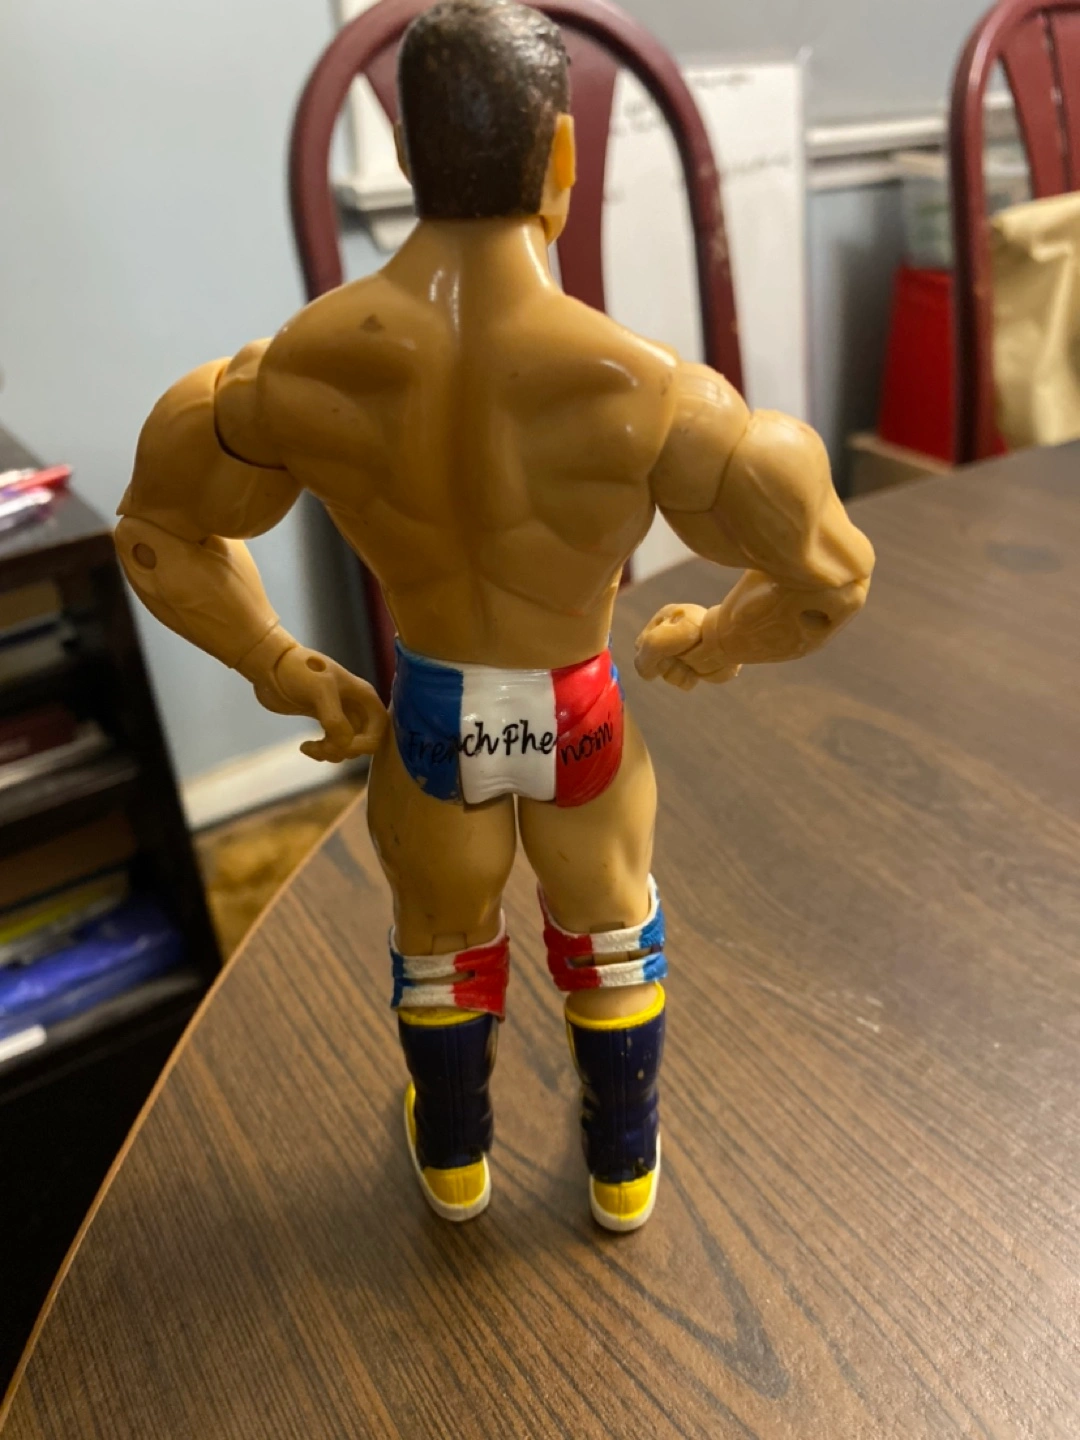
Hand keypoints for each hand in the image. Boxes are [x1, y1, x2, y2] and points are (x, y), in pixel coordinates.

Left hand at [252, 645, 387, 760]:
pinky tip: (306, 747)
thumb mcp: (320, 690)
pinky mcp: (325, 721)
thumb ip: (335, 719)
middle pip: (365, 741)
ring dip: (332, 753)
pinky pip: (333, 745)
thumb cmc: (298, 671)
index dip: (366, 743)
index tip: (343, 746)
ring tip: (311, 747)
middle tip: (323, 747)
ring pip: (348, 746)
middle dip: (345, 749)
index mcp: (363, 696)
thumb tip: (345, 745)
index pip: (380, 728)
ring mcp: (341, 715)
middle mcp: (357, 706)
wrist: (270, 665)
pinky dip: (322, 752)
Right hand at [634, 604, 740, 690]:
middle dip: (665, 665)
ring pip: (669, 675)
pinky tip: (696, 672)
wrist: (726, 640)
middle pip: (655, 663)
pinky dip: (688, 679)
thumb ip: (643, 660)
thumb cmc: (690, 634)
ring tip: (690, 664)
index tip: (661, 655)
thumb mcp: (655, 642)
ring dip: (677, 674)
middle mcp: (673, 636)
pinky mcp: (699, 665)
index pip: (642, 646)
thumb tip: (648, 674)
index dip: (649, 655)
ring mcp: (686, 652)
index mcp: (663, 622)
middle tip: (679, 657)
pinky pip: (684, 681)